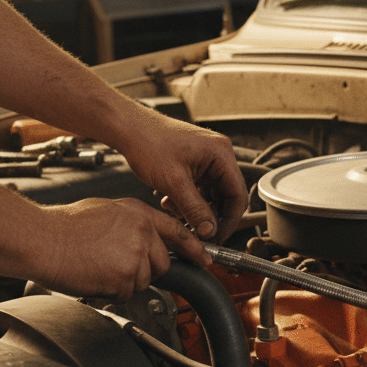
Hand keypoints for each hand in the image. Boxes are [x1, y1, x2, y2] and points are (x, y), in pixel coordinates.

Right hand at [33, 198, 203, 299]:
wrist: (41, 239)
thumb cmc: (64, 227)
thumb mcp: (106, 210)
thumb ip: (132, 223)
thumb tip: (144, 239)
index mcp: (139, 213)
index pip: (178, 232)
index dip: (194, 248)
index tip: (206, 259)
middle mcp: (142, 232)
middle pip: (161, 264)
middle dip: (143, 271)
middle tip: (115, 265)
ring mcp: (135, 254)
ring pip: (143, 282)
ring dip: (124, 282)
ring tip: (99, 267)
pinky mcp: (124, 276)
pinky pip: (125, 294)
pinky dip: (110, 291)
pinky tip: (94, 276)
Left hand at [114, 109, 246, 244]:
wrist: (128, 128)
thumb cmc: (149, 143)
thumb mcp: (173, 182)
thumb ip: (195, 209)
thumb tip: (209, 231)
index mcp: (221, 154)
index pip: (238, 194)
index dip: (230, 220)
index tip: (217, 237)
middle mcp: (219, 155)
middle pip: (226, 196)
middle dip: (209, 215)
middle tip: (195, 230)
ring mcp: (207, 158)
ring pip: (211, 194)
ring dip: (195, 208)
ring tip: (173, 209)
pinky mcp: (195, 163)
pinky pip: (199, 188)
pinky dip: (187, 199)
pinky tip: (169, 200)